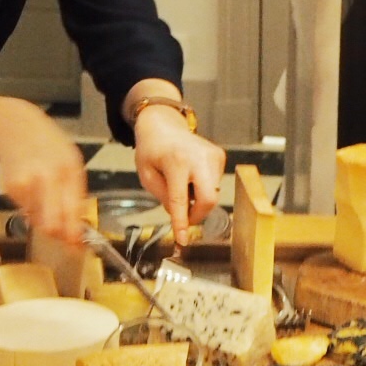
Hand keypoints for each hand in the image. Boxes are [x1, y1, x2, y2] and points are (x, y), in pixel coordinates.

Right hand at [0, 101, 88, 244]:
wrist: (15, 128)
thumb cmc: (49, 145)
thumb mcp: (71, 161)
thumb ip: (75, 192)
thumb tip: (78, 227)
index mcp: (68, 169)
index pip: (73, 211)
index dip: (75, 235)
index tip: (78, 248)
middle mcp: (47, 177)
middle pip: (52, 224)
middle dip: (58, 234)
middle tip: (63, 237)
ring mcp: (26, 183)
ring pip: (38, 220)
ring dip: (44, 218)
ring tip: (46, 198)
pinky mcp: (11, 188)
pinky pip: (25, 211)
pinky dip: (31, 207)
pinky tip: (32, 189)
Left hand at [132, 105, 225, 246]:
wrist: (164, 125)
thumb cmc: (151, 150)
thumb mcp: (146, 175)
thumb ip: (163, 196)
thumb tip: (180, 214)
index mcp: (176, 162)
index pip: (180, 200)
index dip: (182, 223)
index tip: (183, 240)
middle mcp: (198, 158)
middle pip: (208, 199)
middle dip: (198, 215)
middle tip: (185, 218)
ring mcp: (212, 156)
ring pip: (212, 193)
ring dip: (198, 198)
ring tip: (182, 184)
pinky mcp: (219, 156)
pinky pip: (215, 184)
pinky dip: (203, 187)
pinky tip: (191, 175)